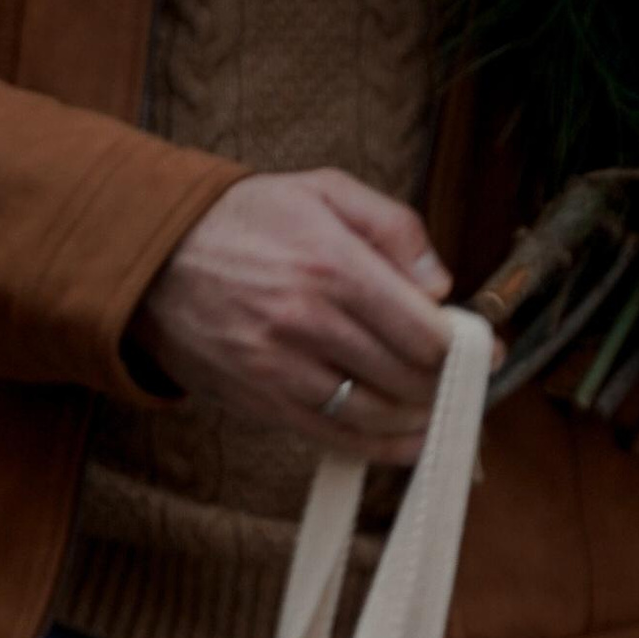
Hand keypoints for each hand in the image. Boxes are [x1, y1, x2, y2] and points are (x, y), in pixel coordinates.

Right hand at [131, 170, 471, 457]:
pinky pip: (336, 438)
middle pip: (406, 377)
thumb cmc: (246, 221)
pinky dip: (382, 447)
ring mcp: (282, 368)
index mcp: (331, 264)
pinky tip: (409, 442)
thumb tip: (438, 285)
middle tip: (466, 384)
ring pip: (376, 414)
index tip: (483, 352)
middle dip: (448, 385)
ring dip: (420, 420)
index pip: (421, 329)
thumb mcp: (323, 190)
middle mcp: (308, 322)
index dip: (464, 349)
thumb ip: (392, 226)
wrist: (155, 259)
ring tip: (440, 410)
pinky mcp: (262, 402)